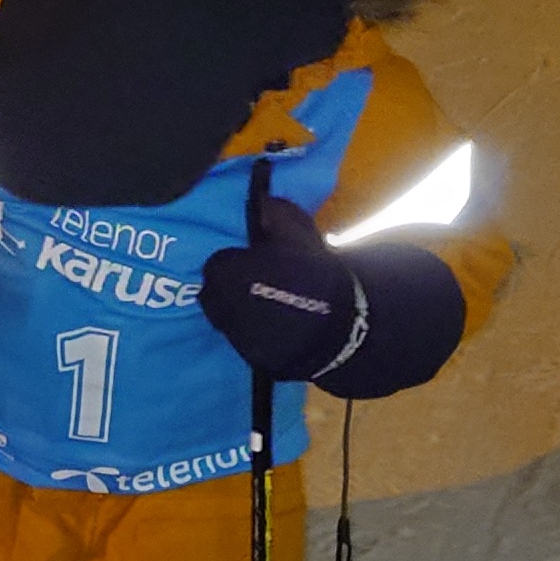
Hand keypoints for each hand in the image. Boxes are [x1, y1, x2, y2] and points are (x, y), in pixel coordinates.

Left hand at [199, 196, 367, 381]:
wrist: (346, 329)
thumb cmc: (320, 277)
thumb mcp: (302, 239)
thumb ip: (278, 217)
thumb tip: (262, 201)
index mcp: (232, 274)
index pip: (217, 264)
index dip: (235, 261)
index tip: (252, 261)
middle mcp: (225, 308)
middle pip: (214, 293)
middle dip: (229, 286)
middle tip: (254, 282)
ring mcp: (238, 337)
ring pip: (225, 318)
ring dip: (237, 310)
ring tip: (266, 304)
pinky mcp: (252, 360)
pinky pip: (243, 341)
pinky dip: (252, 333)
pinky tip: (275, 327)